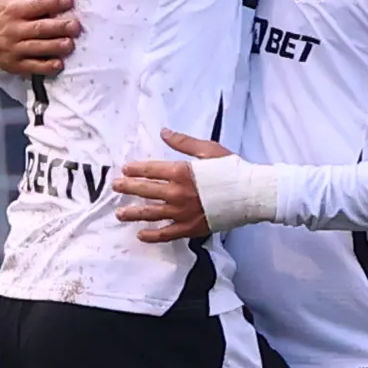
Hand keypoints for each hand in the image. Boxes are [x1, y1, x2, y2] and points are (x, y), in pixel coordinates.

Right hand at [0, 0, 77, 76]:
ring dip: (54, 47)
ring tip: (69, 44)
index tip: (68, 1)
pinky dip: (46, 66)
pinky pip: (33, 66)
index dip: (52, 3)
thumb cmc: (3, 11)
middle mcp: (15, 29)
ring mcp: (15, 48)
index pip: (36, 5)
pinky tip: (59, 64)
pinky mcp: (17, 63)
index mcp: (16, 9)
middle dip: (58, 27)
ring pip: (37, 48)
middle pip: (39, 28)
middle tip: (75, 25)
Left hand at [112, 129, 227, 243]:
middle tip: (115, 187)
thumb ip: (183, 142)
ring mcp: (182, 213)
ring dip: (133, 213)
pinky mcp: (190, 228)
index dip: (135, 169)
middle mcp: (177, 193)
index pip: (150, 170)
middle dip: (128, 188)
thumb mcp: (208, 149)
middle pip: (145, 191)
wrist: (252, 194)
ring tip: (120, 214)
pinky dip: (152, 235)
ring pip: (151, 213)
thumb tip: (163, 132)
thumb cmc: (232, 169)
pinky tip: (141, 235)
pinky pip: (166, 234)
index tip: (125, 169)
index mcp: (181, 172)